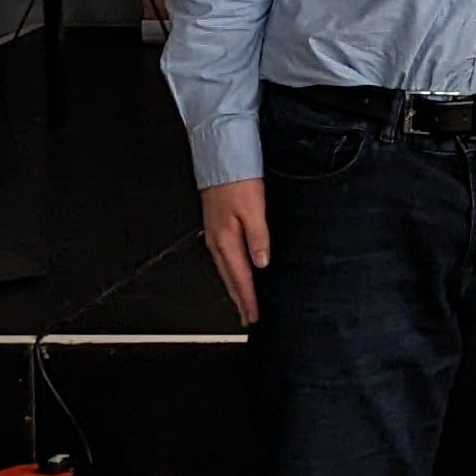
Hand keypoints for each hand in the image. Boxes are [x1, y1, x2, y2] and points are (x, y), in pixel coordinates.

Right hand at [201, 178, 268, 323]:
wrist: (220, 158)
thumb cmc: (237, 180)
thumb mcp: (254, 209)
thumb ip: (258, 238)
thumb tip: (261, 263)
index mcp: (226, 240)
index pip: (240, 277)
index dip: (248, 299)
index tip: (254, 316)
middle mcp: (217, 241)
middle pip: (230, 278)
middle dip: (240, 299)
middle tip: (249, 317)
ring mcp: (214, 234)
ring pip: (226, 269)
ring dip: (235, 287)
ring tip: (244, 302)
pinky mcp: (216, 226)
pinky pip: (224, 257)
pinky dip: (231, 271)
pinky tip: (238, 272)